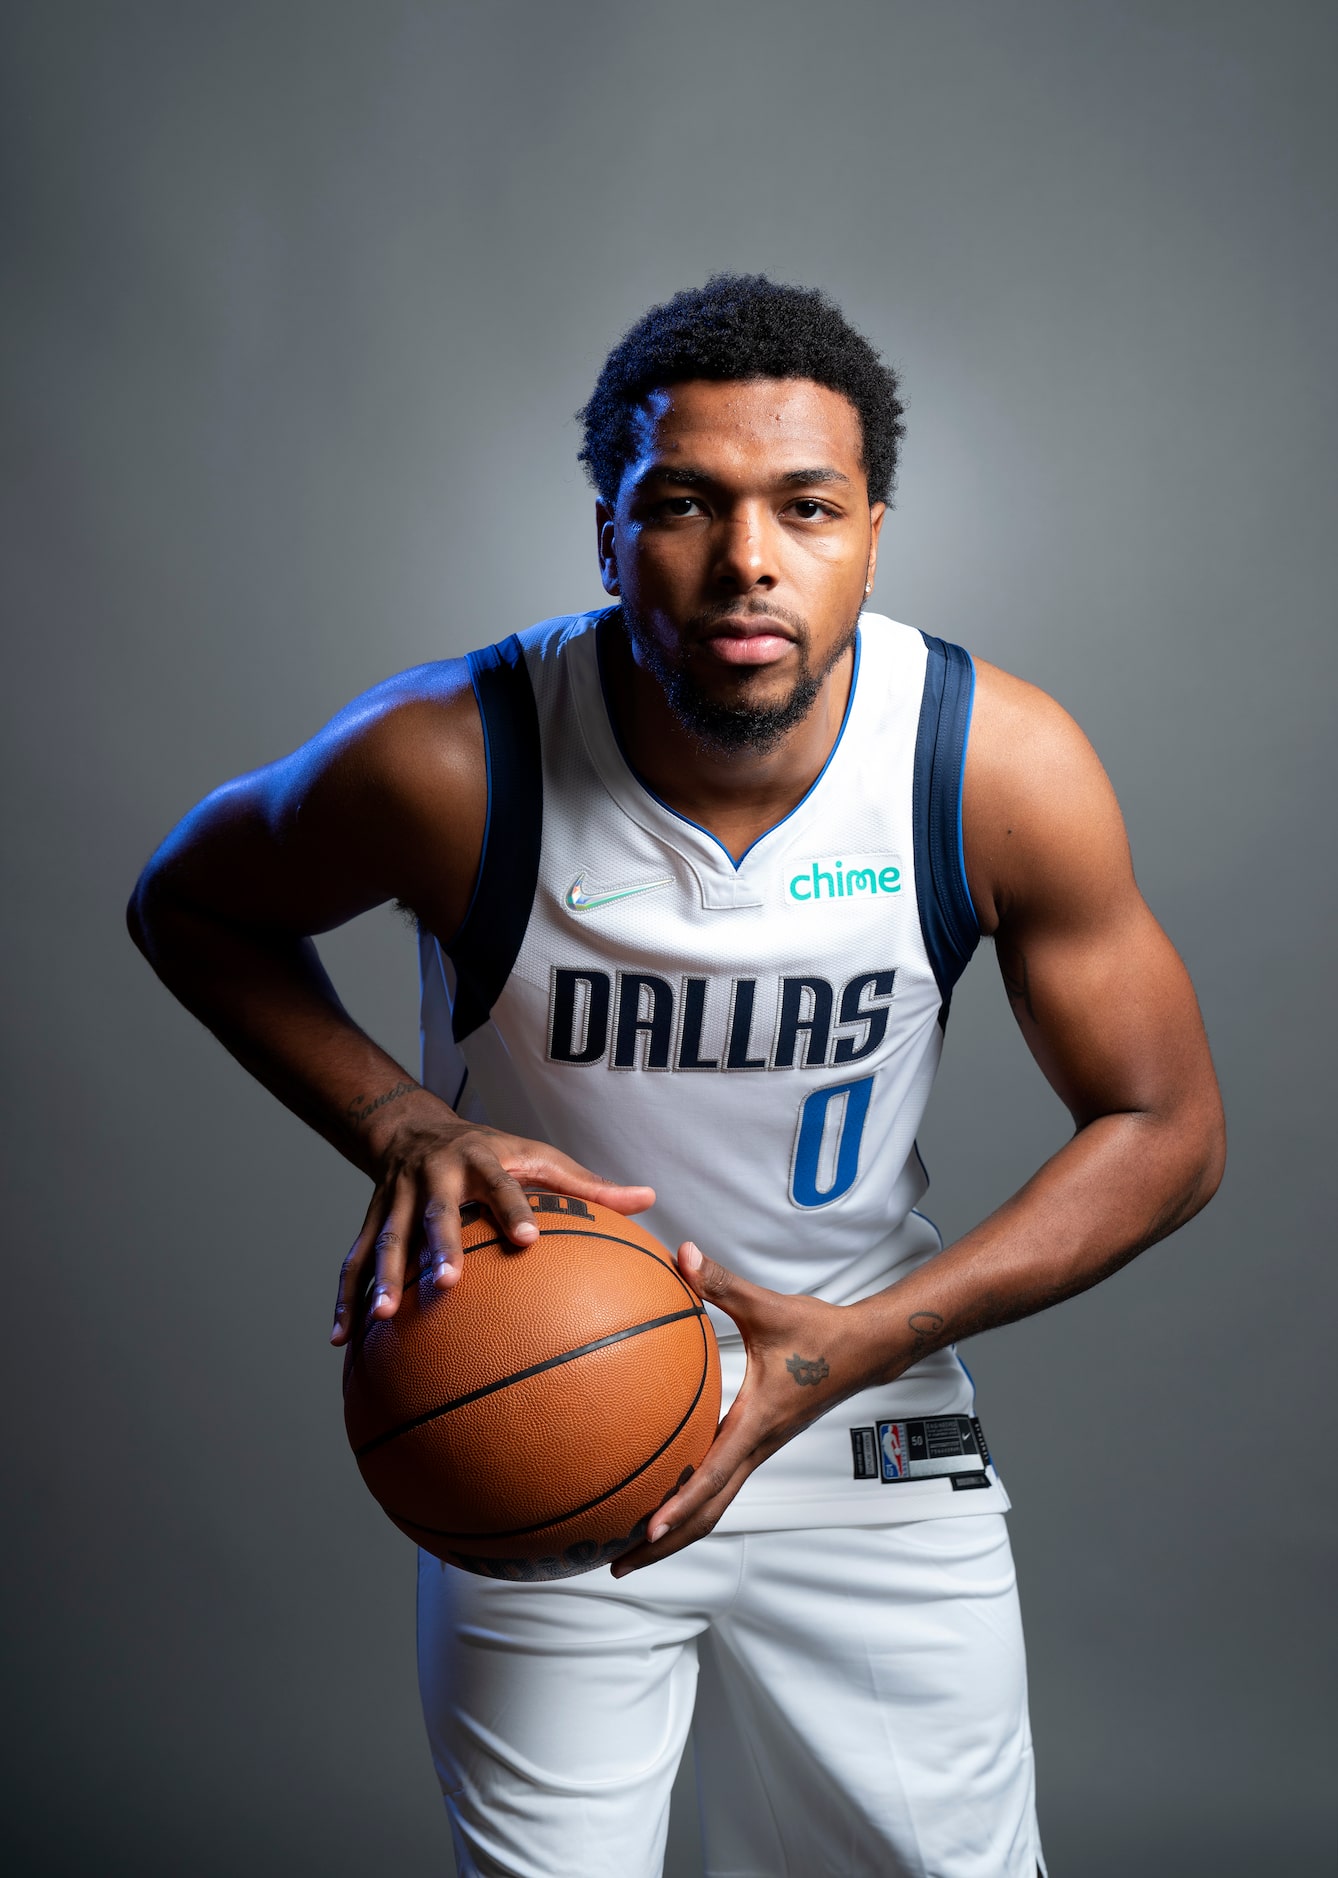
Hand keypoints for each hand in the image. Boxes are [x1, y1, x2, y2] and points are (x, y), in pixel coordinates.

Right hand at [330, 1088, 654, 1343]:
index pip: (502, 1184)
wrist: (414, 1127)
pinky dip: (346, 1299)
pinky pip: (355, 1261)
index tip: (529, 1239)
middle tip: (449, 1283)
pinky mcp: (373, 1220)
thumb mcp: (540, 1158)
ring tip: (384, 1320)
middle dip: (440, 1246)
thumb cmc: (494, 1152)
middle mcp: (436, 1178)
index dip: (513, 1208)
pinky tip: (343, 1340)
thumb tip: (650, 1200)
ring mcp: (399, 1200)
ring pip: (389, 1240)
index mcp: (482, 1161)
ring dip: (385, 1279)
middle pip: (436, 1213)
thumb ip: (590, 1185)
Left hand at [610, 1242, 873, 1575]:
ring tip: (629, 1549)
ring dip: (675, 1532)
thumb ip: (721, 1282)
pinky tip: (660, 1495)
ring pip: (715, 1507)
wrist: (864, 1351)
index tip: (647, 1528)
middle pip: (708, 1512)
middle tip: (616, 1563)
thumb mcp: (767, 1305)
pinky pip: (720, 1486)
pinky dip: (690, 1503)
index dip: (681, 1503)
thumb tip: (680, 1255)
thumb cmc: (820, 1331)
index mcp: (757, 1422)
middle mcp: (757, 1446)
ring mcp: (758, 1451)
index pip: (715, 1473)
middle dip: (663, 1544)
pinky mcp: (757, 1444)